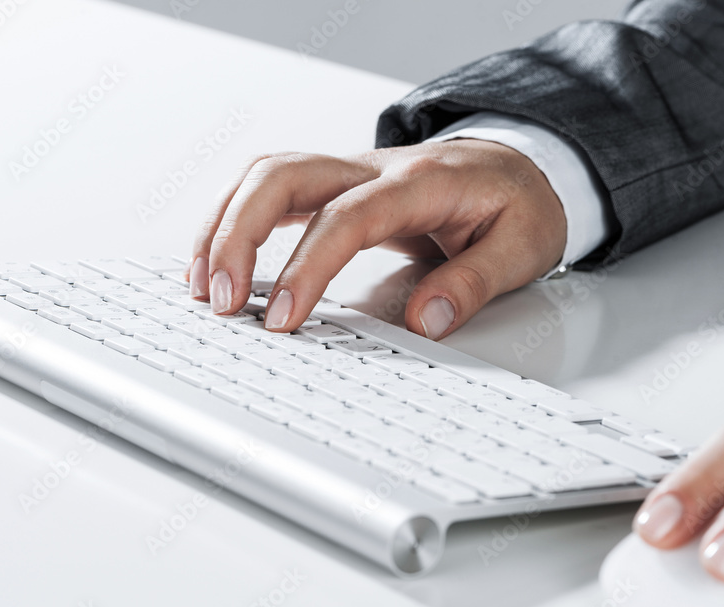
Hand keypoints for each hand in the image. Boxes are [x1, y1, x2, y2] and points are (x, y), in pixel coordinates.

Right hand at [188, 139, 566, 338]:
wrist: (517, 168)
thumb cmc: (518, 205)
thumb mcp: (522, 247)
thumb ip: (475, 282)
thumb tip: (426, 321)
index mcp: (419, 182)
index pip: (345, 216)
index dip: (307, 265)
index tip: (283, 316)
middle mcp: (372, 169)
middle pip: (282, 175)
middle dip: (237, 235)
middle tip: (220, 301)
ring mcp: (349, 175)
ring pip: (265, 177)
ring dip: (223, 226)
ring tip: (201, 287)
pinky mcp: (336, 190)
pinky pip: (272, 193)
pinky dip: (234, 223)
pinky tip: (217, 263)